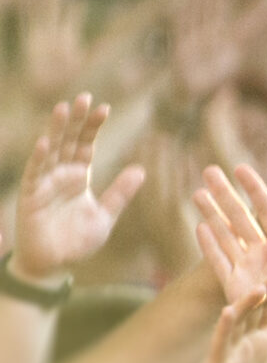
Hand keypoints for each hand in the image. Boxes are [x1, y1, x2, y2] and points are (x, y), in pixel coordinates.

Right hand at [12, 95, 144, 280]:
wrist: (54, 265)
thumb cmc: (77, 241)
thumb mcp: (105, 216)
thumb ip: (120, 193)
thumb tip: (140, 169)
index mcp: (79, 177)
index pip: (86, 145)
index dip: (93, 127)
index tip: (105, 108)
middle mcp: (60, 175)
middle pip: (68, 142)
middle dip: (76, 120)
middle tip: (84, 97)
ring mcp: (44, 183)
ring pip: (50, 151)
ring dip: (56, 130)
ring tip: (63, 108)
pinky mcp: (30, 196)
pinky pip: (34, 174)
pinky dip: (39, 158)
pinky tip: (45, 142)